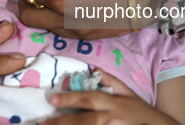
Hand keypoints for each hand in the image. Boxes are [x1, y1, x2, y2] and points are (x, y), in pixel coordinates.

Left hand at [42, 70, 177, 124]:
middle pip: (86, 120)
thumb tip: (94, 66)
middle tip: (43, 123)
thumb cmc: (141, 111)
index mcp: (114, 103)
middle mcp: (113, 117)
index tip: (52, 100)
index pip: (89, 99)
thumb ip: (111, 81)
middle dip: (64, 121)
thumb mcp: (128, 93)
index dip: (70, 98)